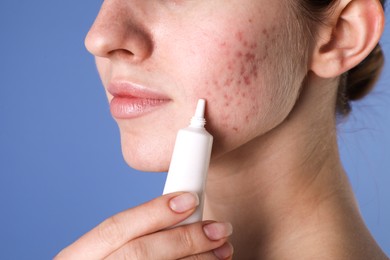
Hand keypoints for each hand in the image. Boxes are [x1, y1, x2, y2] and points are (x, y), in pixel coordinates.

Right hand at [55, 192, 233, 258]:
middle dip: (184, 238)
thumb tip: (181, 206)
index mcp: (78, 258)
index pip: (114, 228)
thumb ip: (137, 235)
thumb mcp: (113, 251)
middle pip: (140, 252)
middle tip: (219, 229)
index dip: (153, 211)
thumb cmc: (120, 259)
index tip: (190, 199)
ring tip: (224, 250)